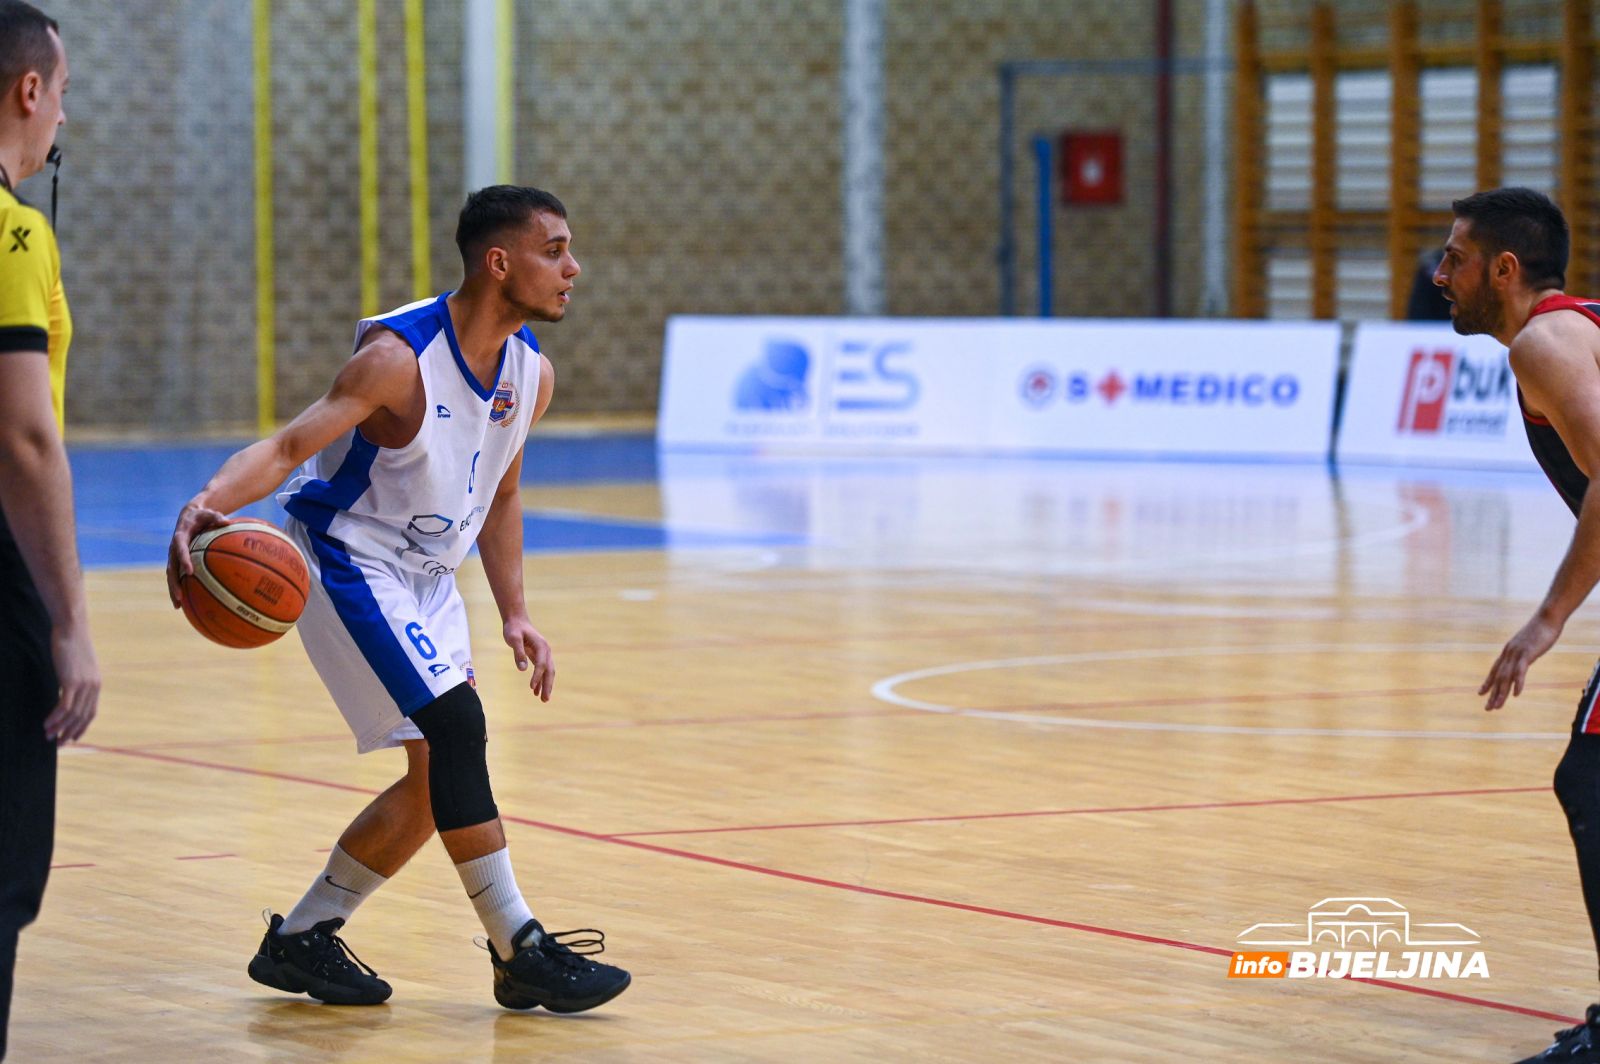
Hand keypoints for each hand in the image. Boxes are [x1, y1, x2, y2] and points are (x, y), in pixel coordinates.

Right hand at [43, 620, 98, 743]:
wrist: (72, 629)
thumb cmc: (72, 645)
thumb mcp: (78, 665)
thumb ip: (77, 679)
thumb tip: (68, 689)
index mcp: (96, 685)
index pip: (91, 713)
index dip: (81, 727)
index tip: (71, 738)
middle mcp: (93, 687)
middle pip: (82, 717)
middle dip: (68, 732)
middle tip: (56, 743)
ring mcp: (84, 685)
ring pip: (72, 715)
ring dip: (59, 727)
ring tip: (47, 736)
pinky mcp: (72, 682)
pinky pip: (64, 706)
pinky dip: (55, 717)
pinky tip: (46, 723)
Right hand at [166, 502, 229, 606]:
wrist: (189, 516)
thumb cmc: (202, 516)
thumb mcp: (210, 513)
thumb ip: (217, 517)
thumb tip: (227, 521)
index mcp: (180, 537)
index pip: (180, 549)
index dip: (183, 560)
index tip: (189, 572)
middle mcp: (174, 549)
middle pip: (171, 568)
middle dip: (174, 583)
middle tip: (180, 596)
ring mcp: (174, 557)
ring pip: (172, 576)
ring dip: (174, 590)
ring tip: (178, 606)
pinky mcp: (178, 562)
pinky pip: (177, 576)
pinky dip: (180, 588)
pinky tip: (186, 603)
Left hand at [504, 617, 553, 700]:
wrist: (516, 620)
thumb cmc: (514, 628)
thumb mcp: (513, 639)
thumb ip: (518, 653)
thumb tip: (523, 669)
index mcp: (541, 646)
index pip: (541, 664)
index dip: (537, 676)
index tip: (531, 687)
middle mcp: (545, 650)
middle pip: (549, 670)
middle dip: (547, 685)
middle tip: (545, 700)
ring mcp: (543, 653)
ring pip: (547, 672)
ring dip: (546, 685)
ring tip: (543, 699)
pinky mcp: (538, 656)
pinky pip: (541, 670)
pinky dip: (539, 680)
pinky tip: (535, 691)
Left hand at [1480, 612, 1562, 709]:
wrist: (1547, 617)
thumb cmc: (1540, 630)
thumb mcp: (1528, 644)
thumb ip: (1523, 653)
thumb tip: (1523, 659)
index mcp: (1508, 652)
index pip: (1494, 670)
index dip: (1487, 683)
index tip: (1480, 693)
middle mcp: (1508, 654)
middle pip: (1498, 677)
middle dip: (1493, 694)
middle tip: (1488, 708)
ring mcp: (1516, 653)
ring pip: (1506, 677)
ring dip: (1502, 693)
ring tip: (1497, 706)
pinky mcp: (1527, 653)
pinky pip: (1520, 670)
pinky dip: (1517, 682)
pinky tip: (1516, 694)